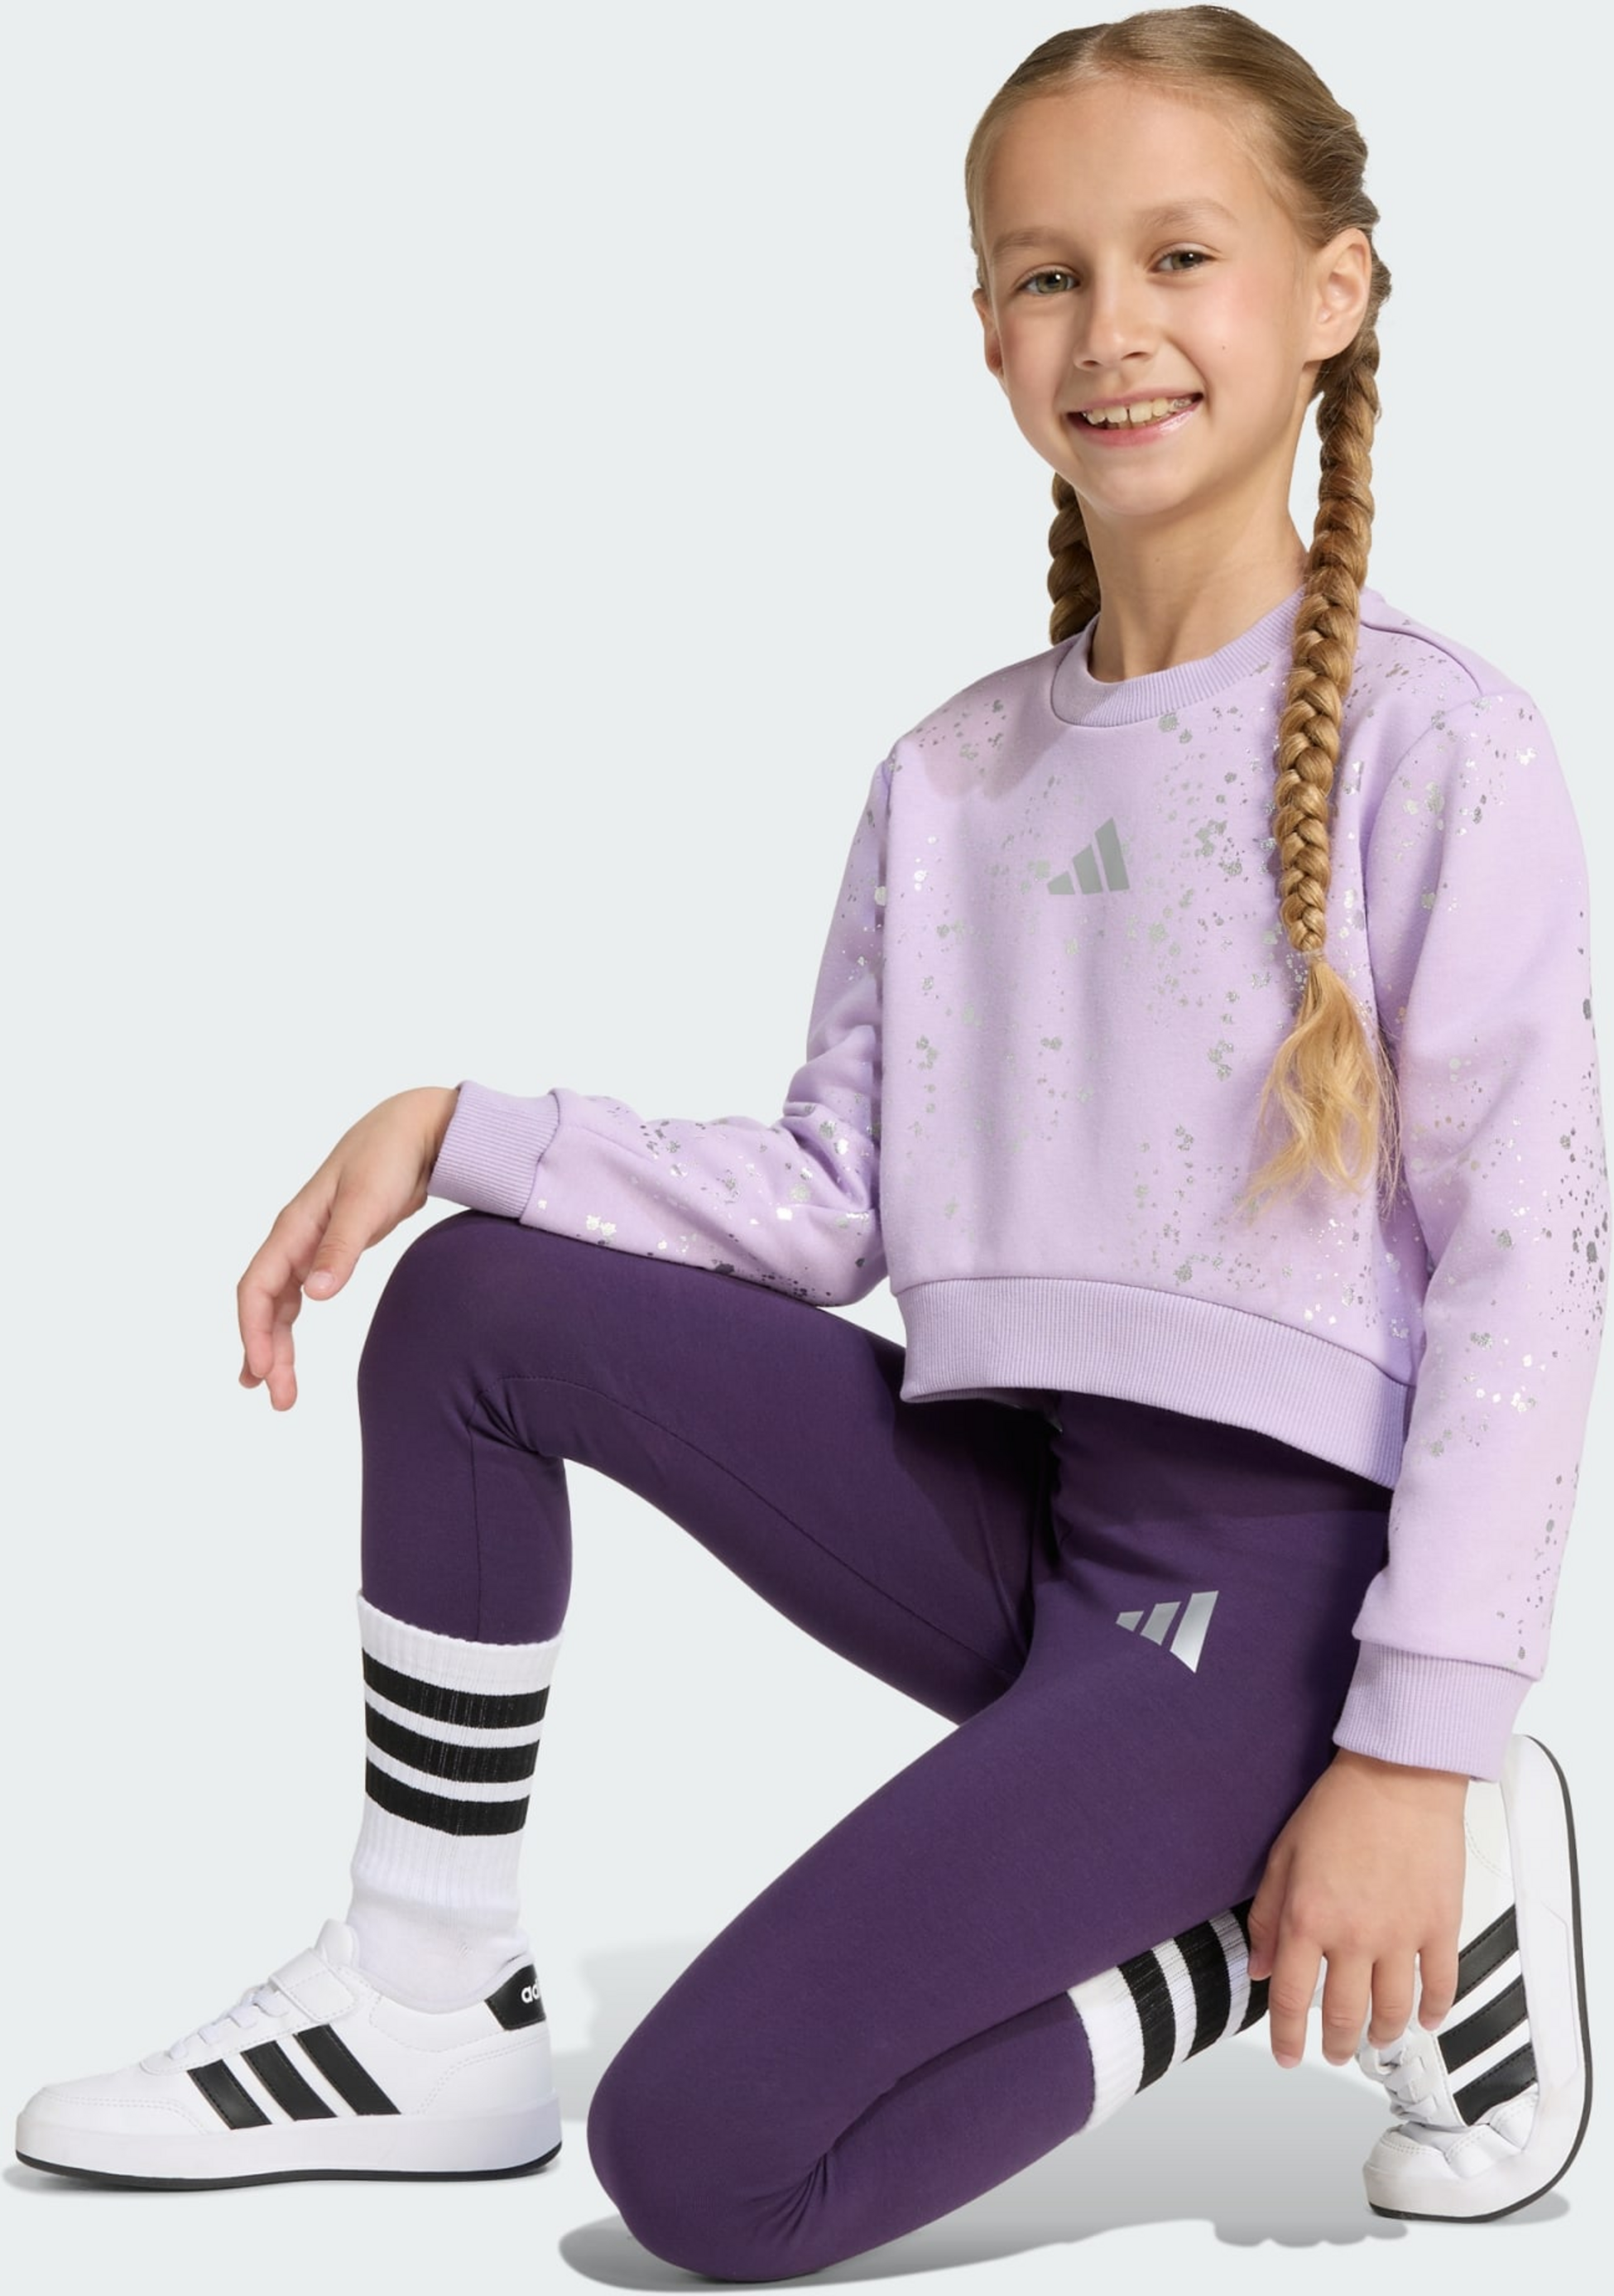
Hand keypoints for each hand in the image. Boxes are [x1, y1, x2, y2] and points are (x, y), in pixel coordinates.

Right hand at [237, 1085, 459, 1412]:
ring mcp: (311, 1244)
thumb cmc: (389, 1158)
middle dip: (265, 1352)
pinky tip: (287, 1349)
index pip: (258, 1288)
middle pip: (266, 1304)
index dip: (254, 1332)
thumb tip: (314, 1296)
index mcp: (294, 1227)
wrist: (419, 1130)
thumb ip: (340, 1249)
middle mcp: (295, 1238)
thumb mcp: (365, 1202)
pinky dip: (291, 1324)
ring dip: (276, 1345)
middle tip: (277, 1400)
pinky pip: (299, 1295)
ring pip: (281, 1304)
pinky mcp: (332, 1248)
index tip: (263, 1371)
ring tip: (278, 1390)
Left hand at [1245, 1747, 1467, 2069]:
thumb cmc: (1338, 1808)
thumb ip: (1267, 1917)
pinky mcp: (1441, 1927)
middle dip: (1336, 2044)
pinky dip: (1432, 2011)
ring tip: (1375, 2040)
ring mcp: (1401, 1935)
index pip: (1292, 1999)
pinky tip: (1424, 2019)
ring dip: (1381, 2035)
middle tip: (1333, 2052)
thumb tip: (1261, 1969)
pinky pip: (1439, 1985)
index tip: (1286, 2055)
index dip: (1287, 2036)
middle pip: (1344, 2015)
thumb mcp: (1283, 1856)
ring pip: (1392, 2011)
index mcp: (1308, 1918)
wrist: (1398, 1776)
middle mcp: (1354, 1936)